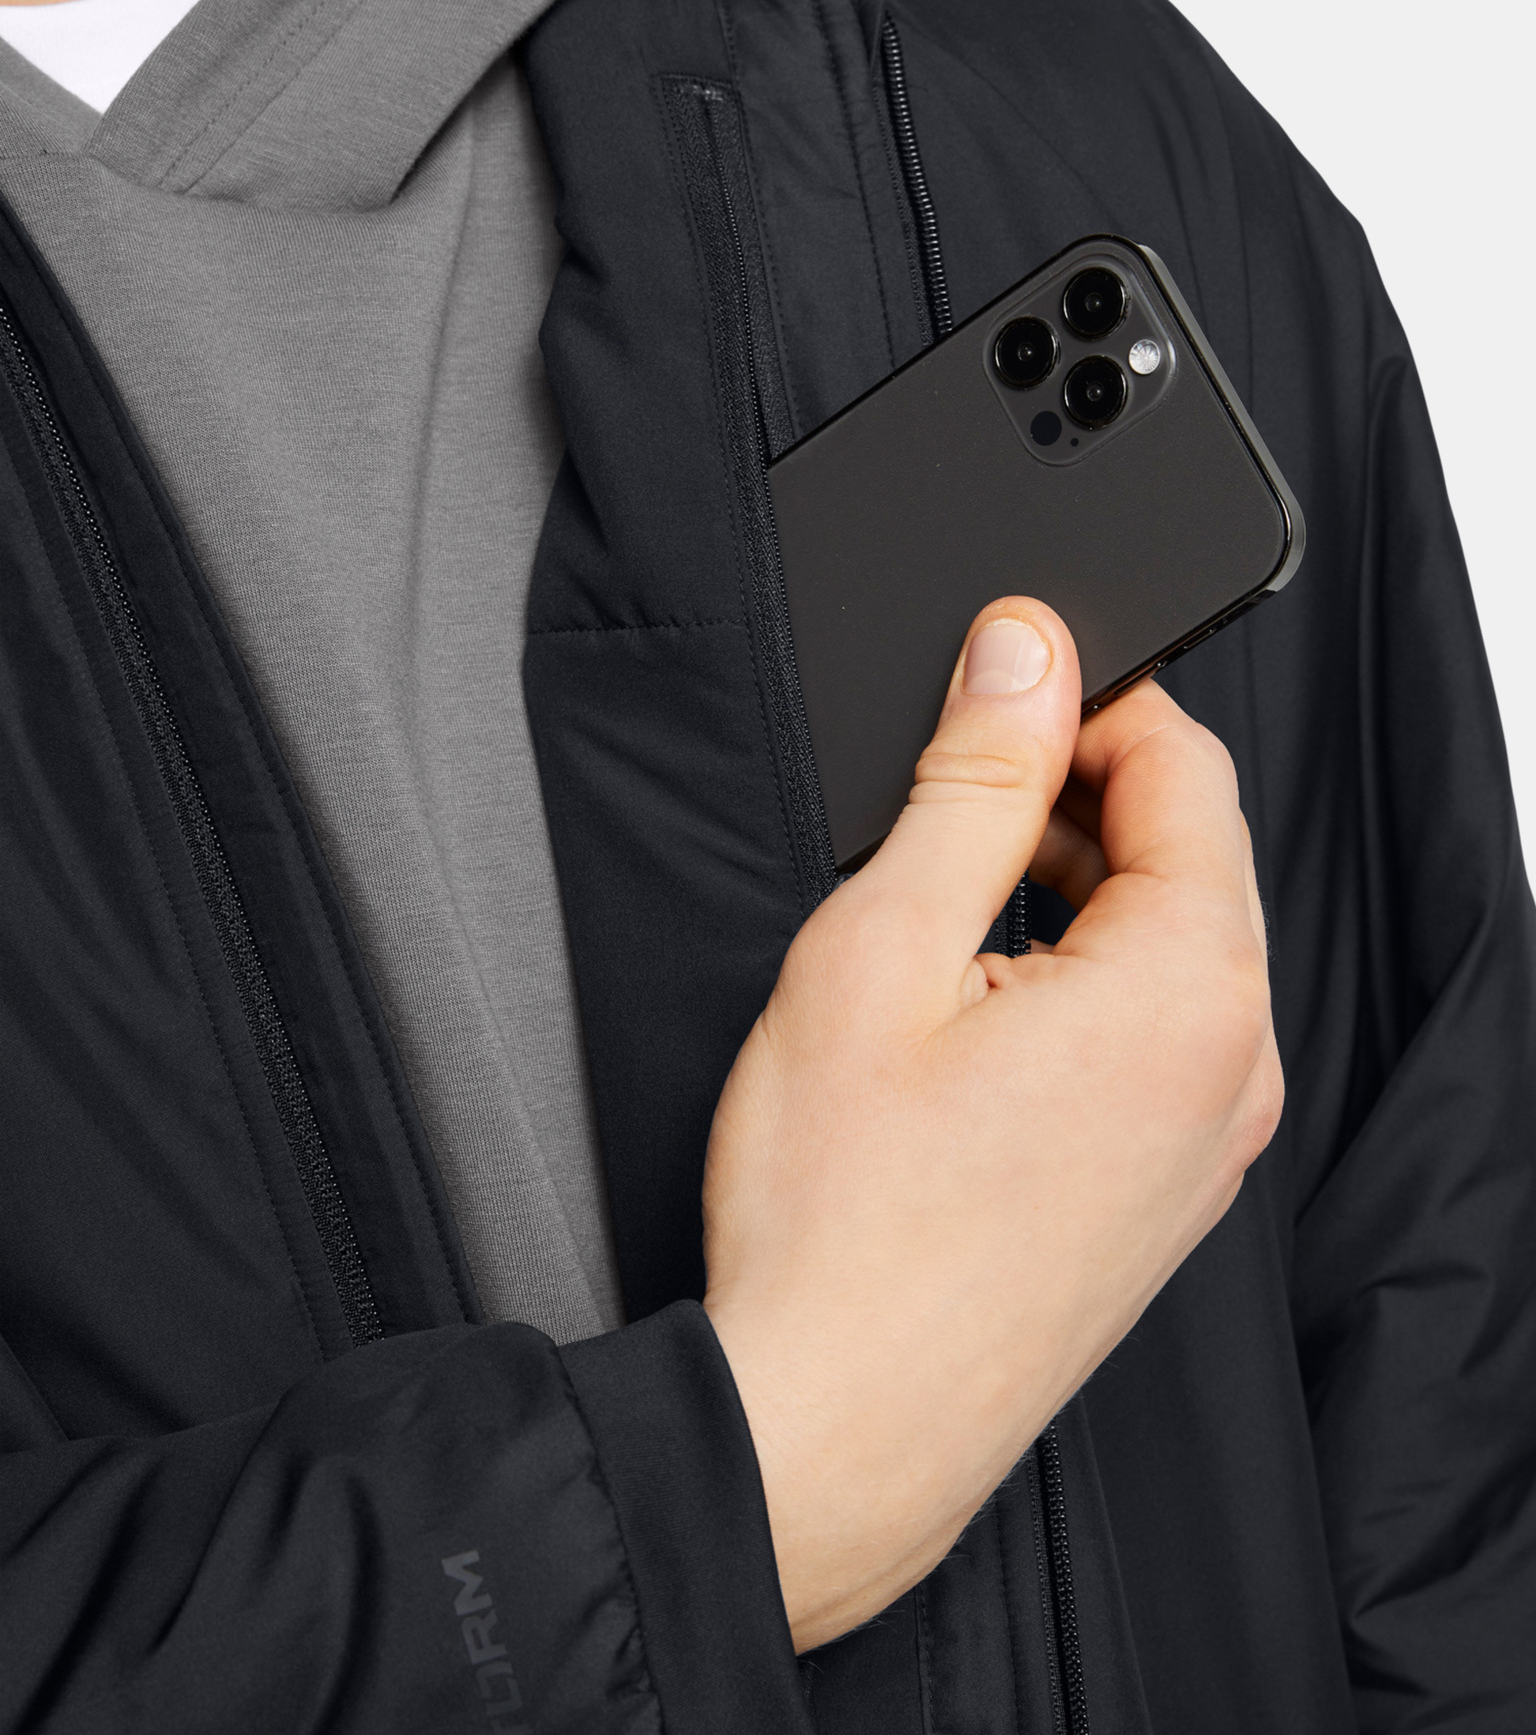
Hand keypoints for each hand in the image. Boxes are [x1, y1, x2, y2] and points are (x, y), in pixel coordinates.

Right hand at [702, 597, 1281, 1649]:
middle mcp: (1234, 1070)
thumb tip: (1025, 656)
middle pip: (1191, 856)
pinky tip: (980, 1008)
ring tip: (946, 909)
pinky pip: (1159, 1039)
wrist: (830, 1426)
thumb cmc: (839, 1217)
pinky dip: (1086, 985)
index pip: (1188, 768)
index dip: (1090, 700)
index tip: (1002, 688)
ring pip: (1173, 948)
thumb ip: (974, 782)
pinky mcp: (1169, 1197)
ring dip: (1077, 891)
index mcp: (1190, 989)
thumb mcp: (883, 945)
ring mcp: (1210, 1147)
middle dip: (1081, 797)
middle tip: (952, 799)